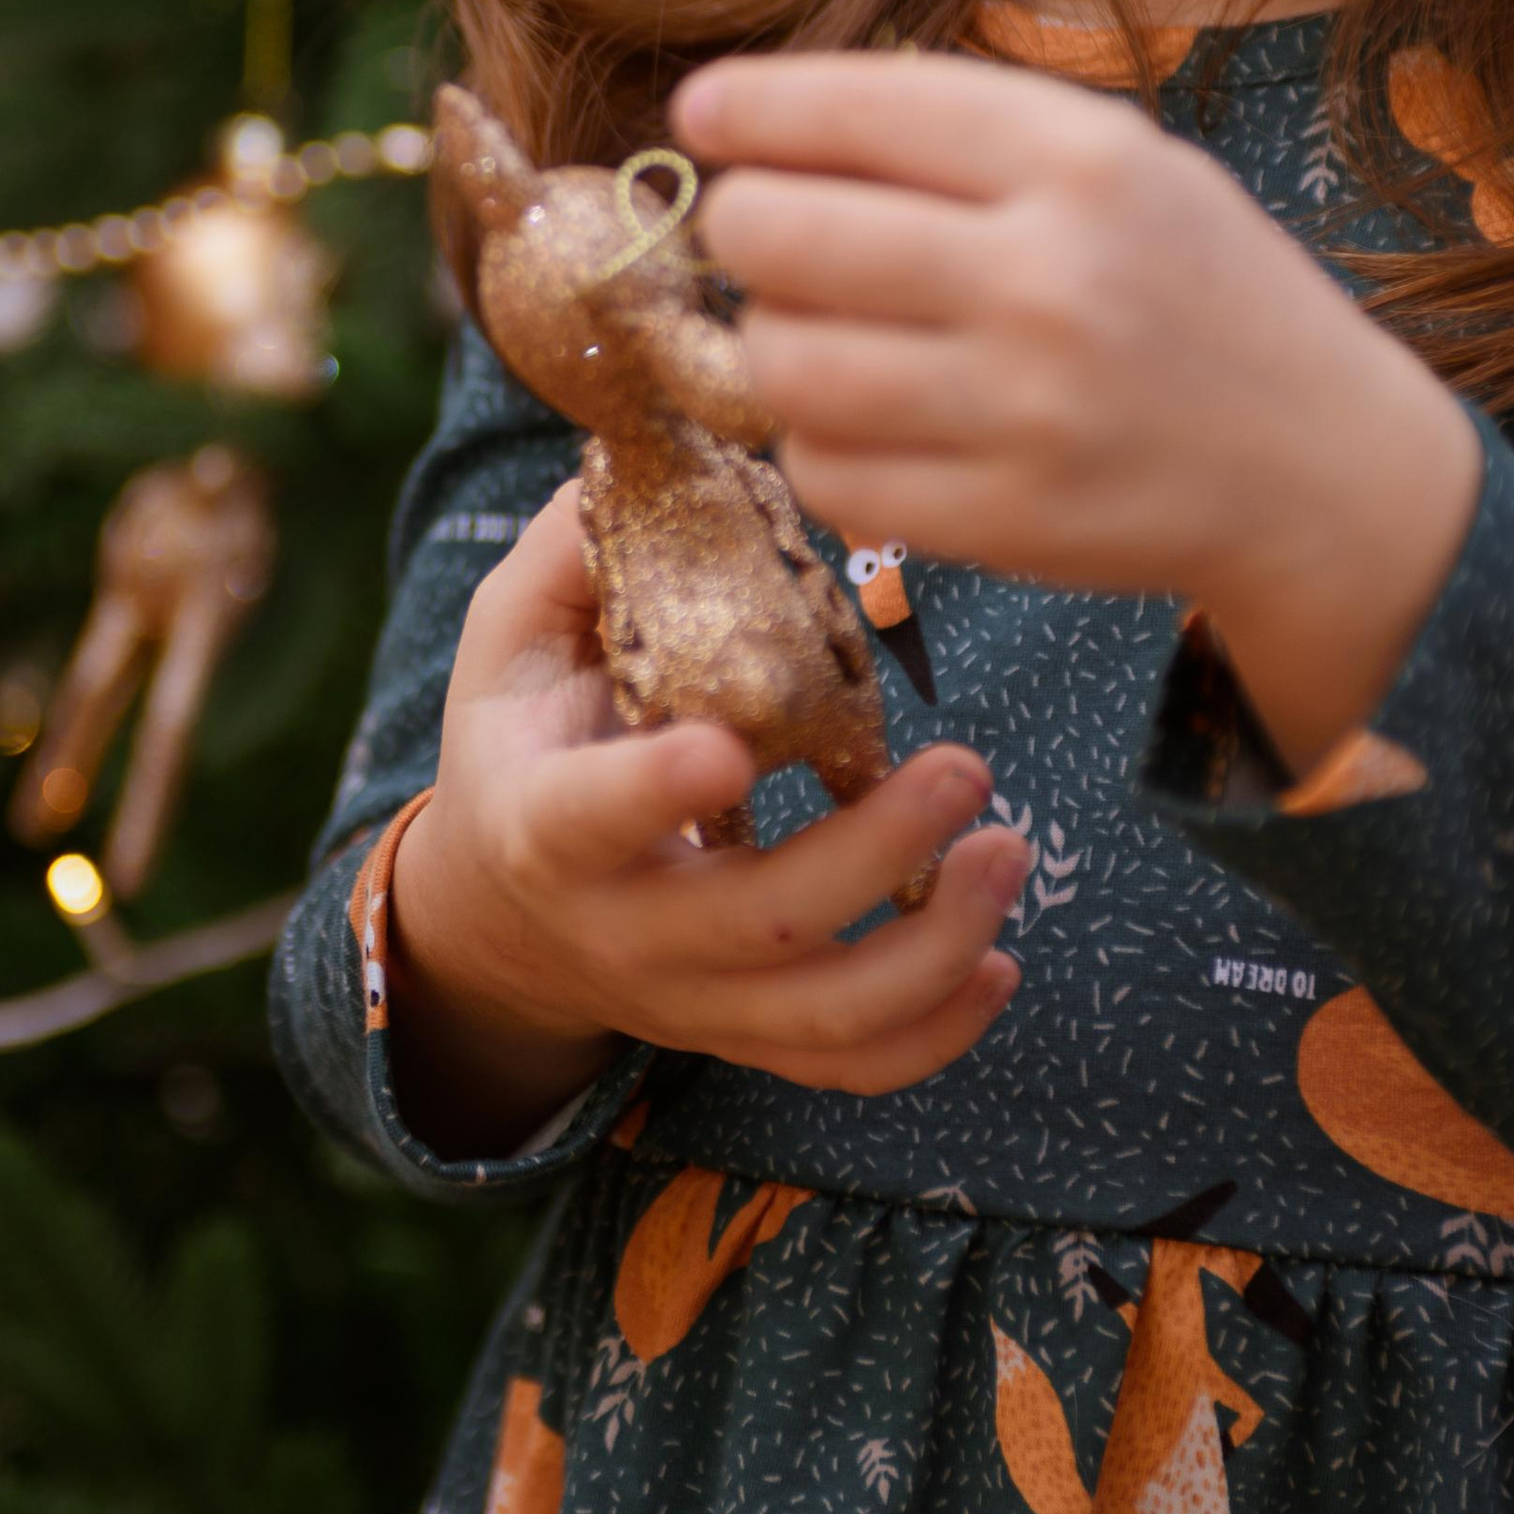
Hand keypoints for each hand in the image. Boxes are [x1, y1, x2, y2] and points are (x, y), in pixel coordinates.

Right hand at [388, 482, 1031, 1152]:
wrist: (503, 912)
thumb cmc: (527, 736)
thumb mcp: (515, 636)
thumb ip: (577, 550)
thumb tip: (657, 445)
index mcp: (541, 821)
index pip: (585, 821)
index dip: (652, 793)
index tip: (732, 746)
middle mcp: (617, 931)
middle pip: (754, 926)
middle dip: (872, 855)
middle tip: (968, 767)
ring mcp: (689, 1002)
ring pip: (820, 1021)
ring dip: (933, 952)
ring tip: (1010, 854)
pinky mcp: (747, 1039)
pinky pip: (848, 1068)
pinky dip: (934, 1035)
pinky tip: (999, 961)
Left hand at [671, 49, 1481, 772]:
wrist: (1323, 470)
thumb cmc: (1198, 293)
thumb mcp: (1126, 168)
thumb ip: (966, 135)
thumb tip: (760, 124)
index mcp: (1083, 161)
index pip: (860, 107)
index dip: (753, 108)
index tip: (699, 116)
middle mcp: (1049, 276)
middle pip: (784, 233)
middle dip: (744, 226)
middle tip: (761, 234)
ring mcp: (1023, 408)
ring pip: (784, 361)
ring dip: (774, 342)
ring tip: (818, 332)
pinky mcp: (1002, 519)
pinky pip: (826, 472)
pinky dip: (820, 444)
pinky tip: (868, 421)